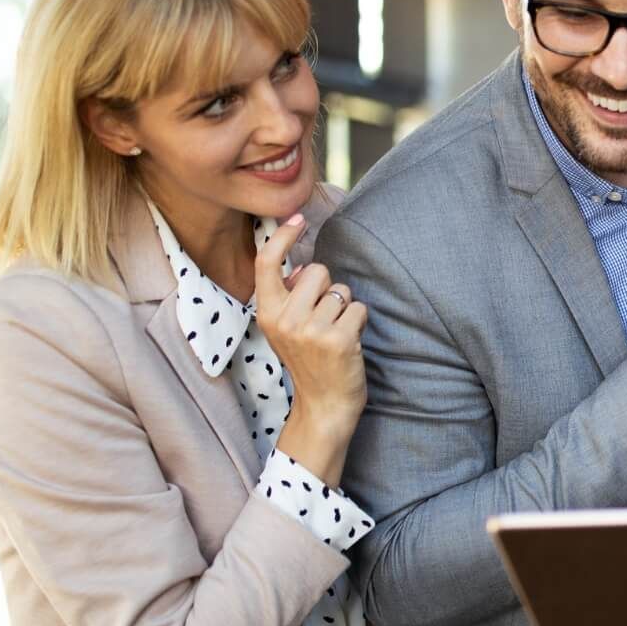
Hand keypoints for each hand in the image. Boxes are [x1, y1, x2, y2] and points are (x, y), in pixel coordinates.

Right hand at [255, 215, 367, 478]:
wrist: (323, 406)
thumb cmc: (309, 361)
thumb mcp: (286, 329)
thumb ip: (290, 298)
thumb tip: (306, 268)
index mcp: (267, 314)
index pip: (267, 264)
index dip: (282, 237)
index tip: (297, 218)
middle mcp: (284, 319)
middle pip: (318, 272)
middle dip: (329, 288)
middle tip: (324, 319)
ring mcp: (310, 330)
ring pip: (341, 290)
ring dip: (346, 308)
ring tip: (336, 333)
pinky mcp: (338, 339)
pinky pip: (359, 308)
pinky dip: (359, 322)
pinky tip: (349, 343)